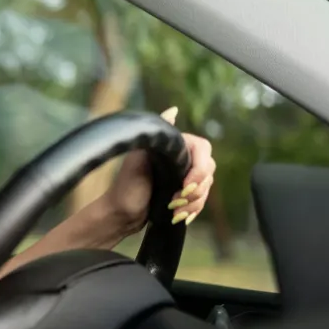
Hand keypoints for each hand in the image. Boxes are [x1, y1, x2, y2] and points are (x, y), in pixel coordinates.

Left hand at [102, 106, 215, 232]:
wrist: (120, 215)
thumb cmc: (125, 186)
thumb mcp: (138, 158)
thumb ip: (156, 138)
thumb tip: (172, 111)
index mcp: (172, 147)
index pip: (203, 150)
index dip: (199, 169)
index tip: (185, 185)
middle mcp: (180, 160)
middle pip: (208, 171)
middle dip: (196, 191)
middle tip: (176, 201)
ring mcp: (182, 178)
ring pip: (206, 188)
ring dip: (194, 204)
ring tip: (174, 211)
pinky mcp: (182, 195)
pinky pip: (201, 201)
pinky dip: (193, 210)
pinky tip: (180, 217)